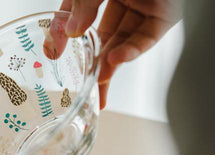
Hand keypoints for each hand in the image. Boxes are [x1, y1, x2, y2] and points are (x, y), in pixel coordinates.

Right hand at [48, 0, 181, 108]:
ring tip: (99, 82)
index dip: (64, 36)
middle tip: (81, 86)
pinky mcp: (163, 17)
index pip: (77, 15)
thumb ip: (83, 3)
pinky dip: (130, 51)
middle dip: (92, 63)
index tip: (52, 54)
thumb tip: (71, 32)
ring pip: (122, 42)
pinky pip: (145, 39)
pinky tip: (116, 60)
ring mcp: (143, 8)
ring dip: (110, 64)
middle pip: (101, 37)